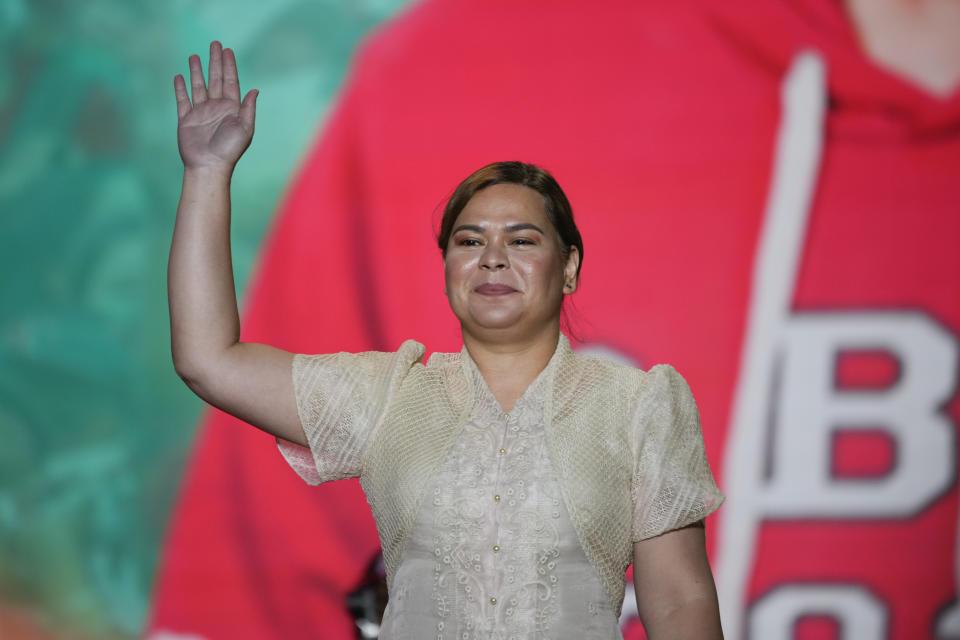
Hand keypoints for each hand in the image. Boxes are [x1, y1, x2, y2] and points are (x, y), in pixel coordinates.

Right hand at [174, 41, 257, 172]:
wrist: (209, 166)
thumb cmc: (229, 149)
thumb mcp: (245, 128)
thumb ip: (248, 108)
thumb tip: (255, 90)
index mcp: (231, 108)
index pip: (230, 81)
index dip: (229, 65)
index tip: (227, 50)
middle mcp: (216, 108)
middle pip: (215, 79)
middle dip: (215, 61)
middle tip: (215, 43)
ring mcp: (200, 113)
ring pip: (198, 86)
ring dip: (197, 71)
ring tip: (195, 56)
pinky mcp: (186, 119)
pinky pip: (182, 100)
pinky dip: (180, 88)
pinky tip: (179, 76)